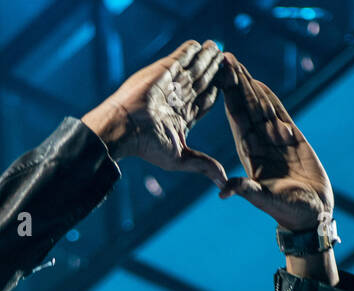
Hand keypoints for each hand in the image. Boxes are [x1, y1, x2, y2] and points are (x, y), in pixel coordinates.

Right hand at [81, 40, 228, 190]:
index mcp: (180, 118)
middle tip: (226, 61)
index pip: (203, 103)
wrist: (125, 128)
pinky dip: (190, 50)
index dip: (215, 94)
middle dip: (212, 73)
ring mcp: (169, 84)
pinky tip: (200, 45)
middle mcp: (175, 100)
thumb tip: (224, 182)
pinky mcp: (163, 70)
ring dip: (205, 59)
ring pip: (192, 69)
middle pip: (199, 83)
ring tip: (216, 49)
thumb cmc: (148, 147)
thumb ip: (204, 165)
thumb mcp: (181, 159)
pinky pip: (180, 57)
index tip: (228, 85)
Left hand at [216, 52, 333, 231]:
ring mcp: (275, 140)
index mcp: (249, 155)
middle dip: (235, 84)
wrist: (310, 213)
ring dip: (250, 86)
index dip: (228, 98)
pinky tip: (260, 85)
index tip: (218, 79)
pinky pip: (279, 115)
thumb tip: (224, 192)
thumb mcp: (264, 199)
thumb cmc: (287, 210)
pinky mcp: (293, 140)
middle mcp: (258, 144)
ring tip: (237, 64)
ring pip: (261, 107)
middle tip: (224, 59)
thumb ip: (246, 190)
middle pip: (245, 107)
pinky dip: (270, 100)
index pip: (237, 120)